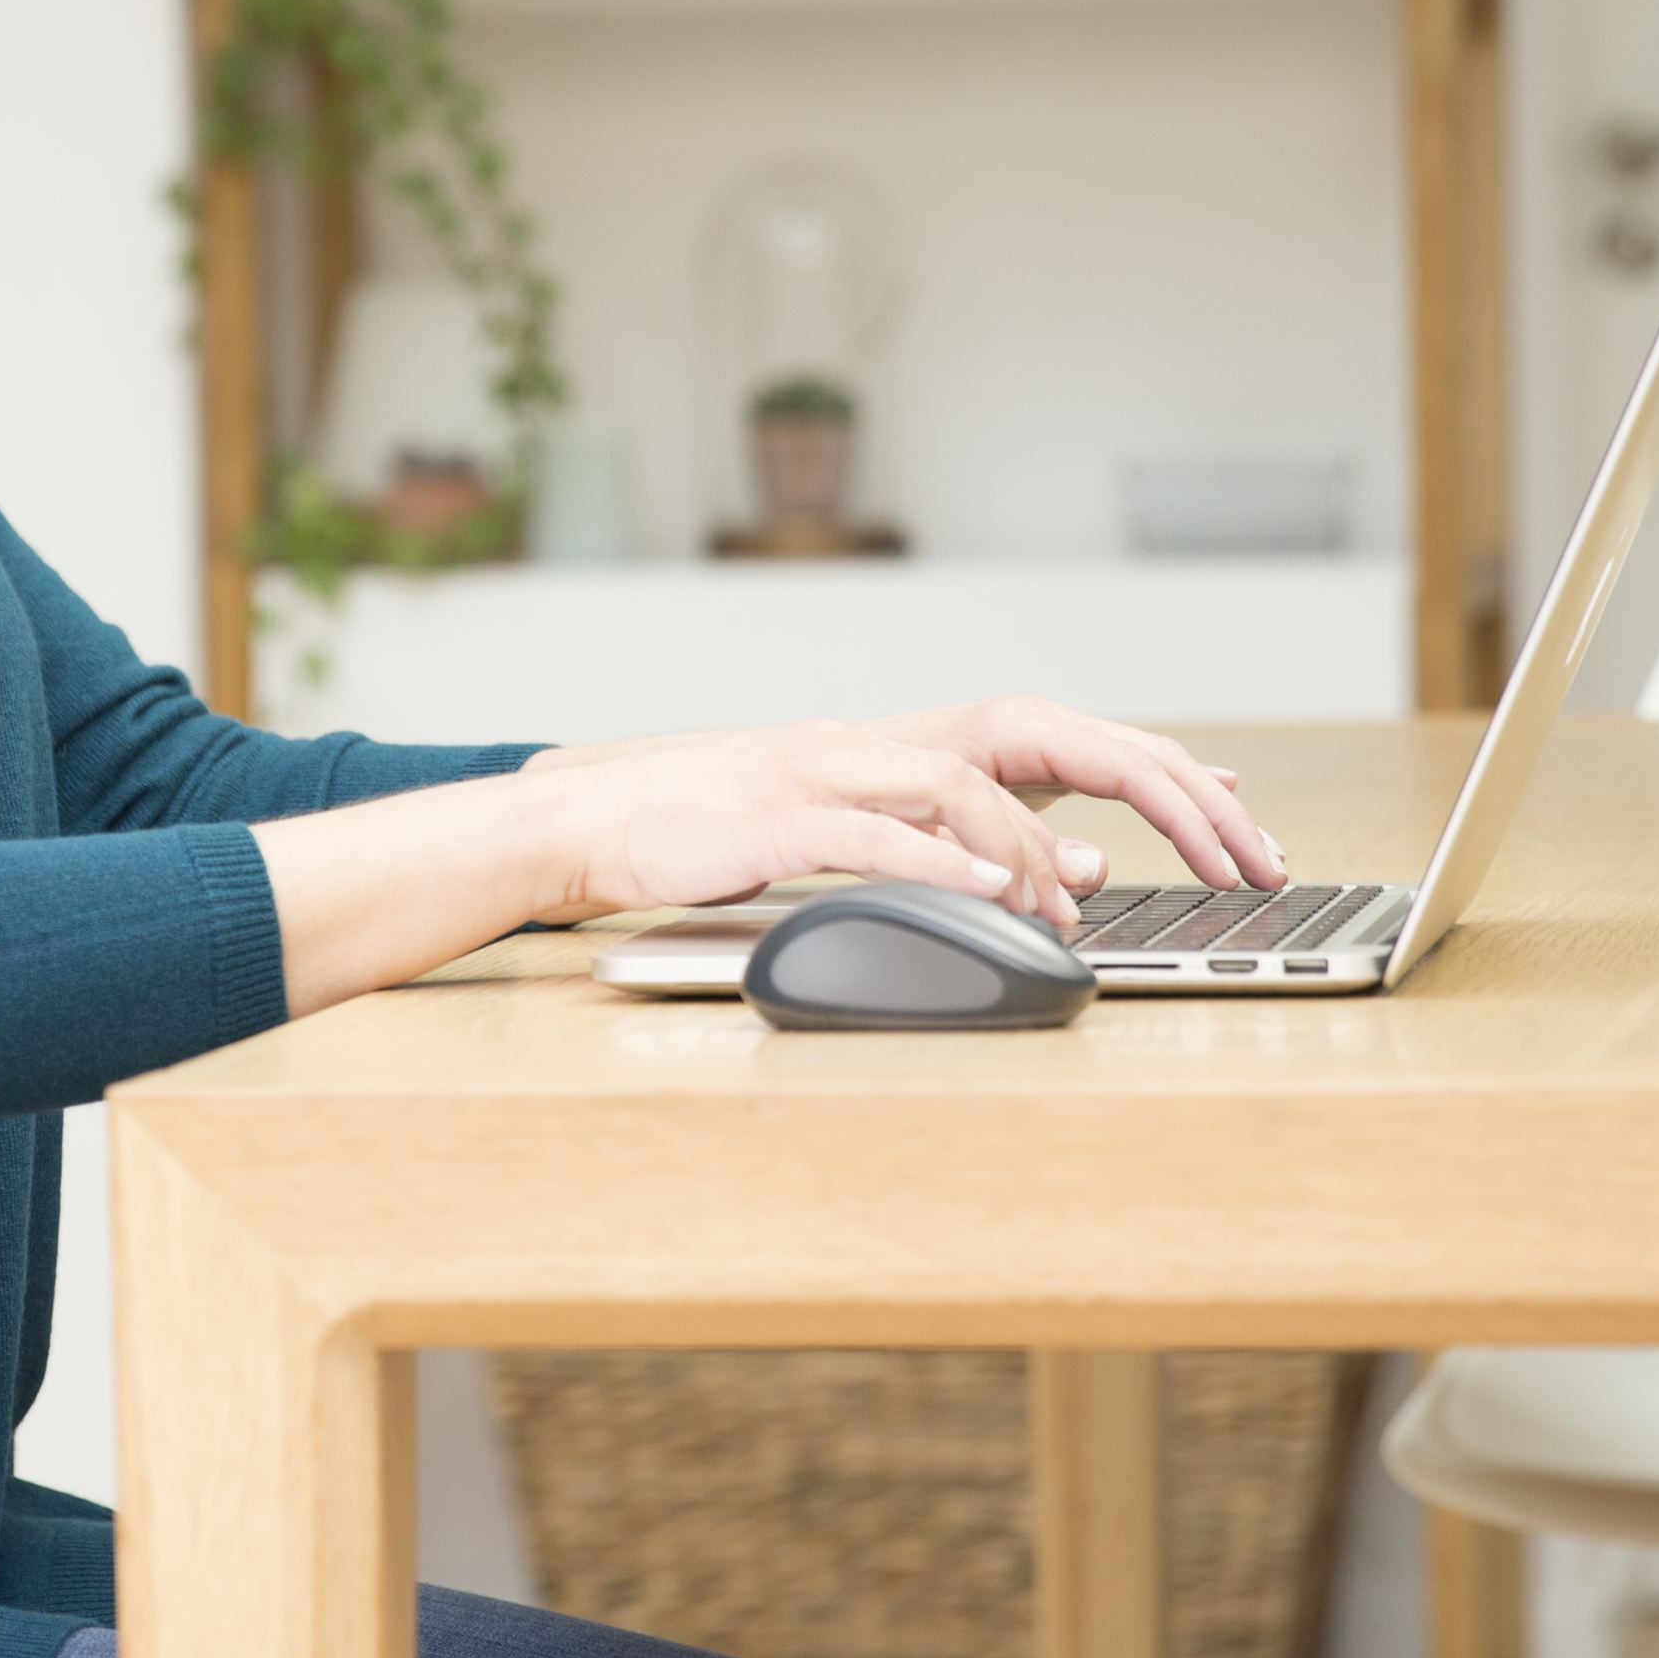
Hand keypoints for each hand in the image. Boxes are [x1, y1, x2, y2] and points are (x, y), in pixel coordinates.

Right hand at [527, 720, 1114, 929]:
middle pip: (972, 778)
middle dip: (1036, 842)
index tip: (1068, 879)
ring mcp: (808, 779)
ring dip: (1007, 850)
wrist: (587, 821)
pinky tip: (980, 887)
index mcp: (842, 753)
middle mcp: (836, 752)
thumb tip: (916, 884)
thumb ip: (849, 846)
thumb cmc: (679, 835)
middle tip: (1071, 905)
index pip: (963, 773)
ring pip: (942, 791)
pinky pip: (877, 835)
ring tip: (1040, 906)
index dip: (1028, 823)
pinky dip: (940, 861)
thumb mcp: (782, 832)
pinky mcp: (777, 818)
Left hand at [848, 696, 1282, 892]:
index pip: (1136, 772)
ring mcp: (1035, 740)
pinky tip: (1208, 790)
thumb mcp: (923, 827)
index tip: (1230, 869)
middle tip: (1270, 871)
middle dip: (1221, 817)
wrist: (785, 777)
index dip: (1192, 822)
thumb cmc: (847, 797)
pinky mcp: (1031, 762)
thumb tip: (1089, 872)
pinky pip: (1121, 768)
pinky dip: (1171, 786)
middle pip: (1157, 762)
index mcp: (1017, 731)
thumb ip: (1008, 847)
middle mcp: (1032, 726)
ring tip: (1257, 848)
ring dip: (1208, 805)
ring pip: (1147, 762)